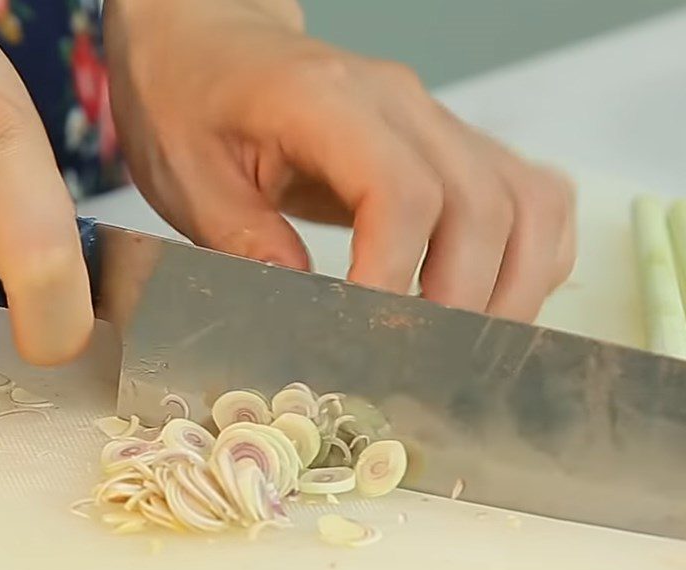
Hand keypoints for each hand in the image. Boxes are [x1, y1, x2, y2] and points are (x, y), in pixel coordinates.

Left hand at [104, 0, 575, 321]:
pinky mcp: (455, 143)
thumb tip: (313, 315)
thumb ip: (247, 245)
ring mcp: (438, 120)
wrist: (214, 47)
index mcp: (324, 102)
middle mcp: (401, 104)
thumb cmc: (193, 104)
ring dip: (514, 287)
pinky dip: (535, 257)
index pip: (401, 193)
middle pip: (482, 205)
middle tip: (426, 363)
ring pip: (528, 201)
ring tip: (468, 347)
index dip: (398, 278)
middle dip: (463, 303)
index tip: (374, 339)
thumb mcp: (192, 181)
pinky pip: (533, 195)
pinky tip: (498, 299)